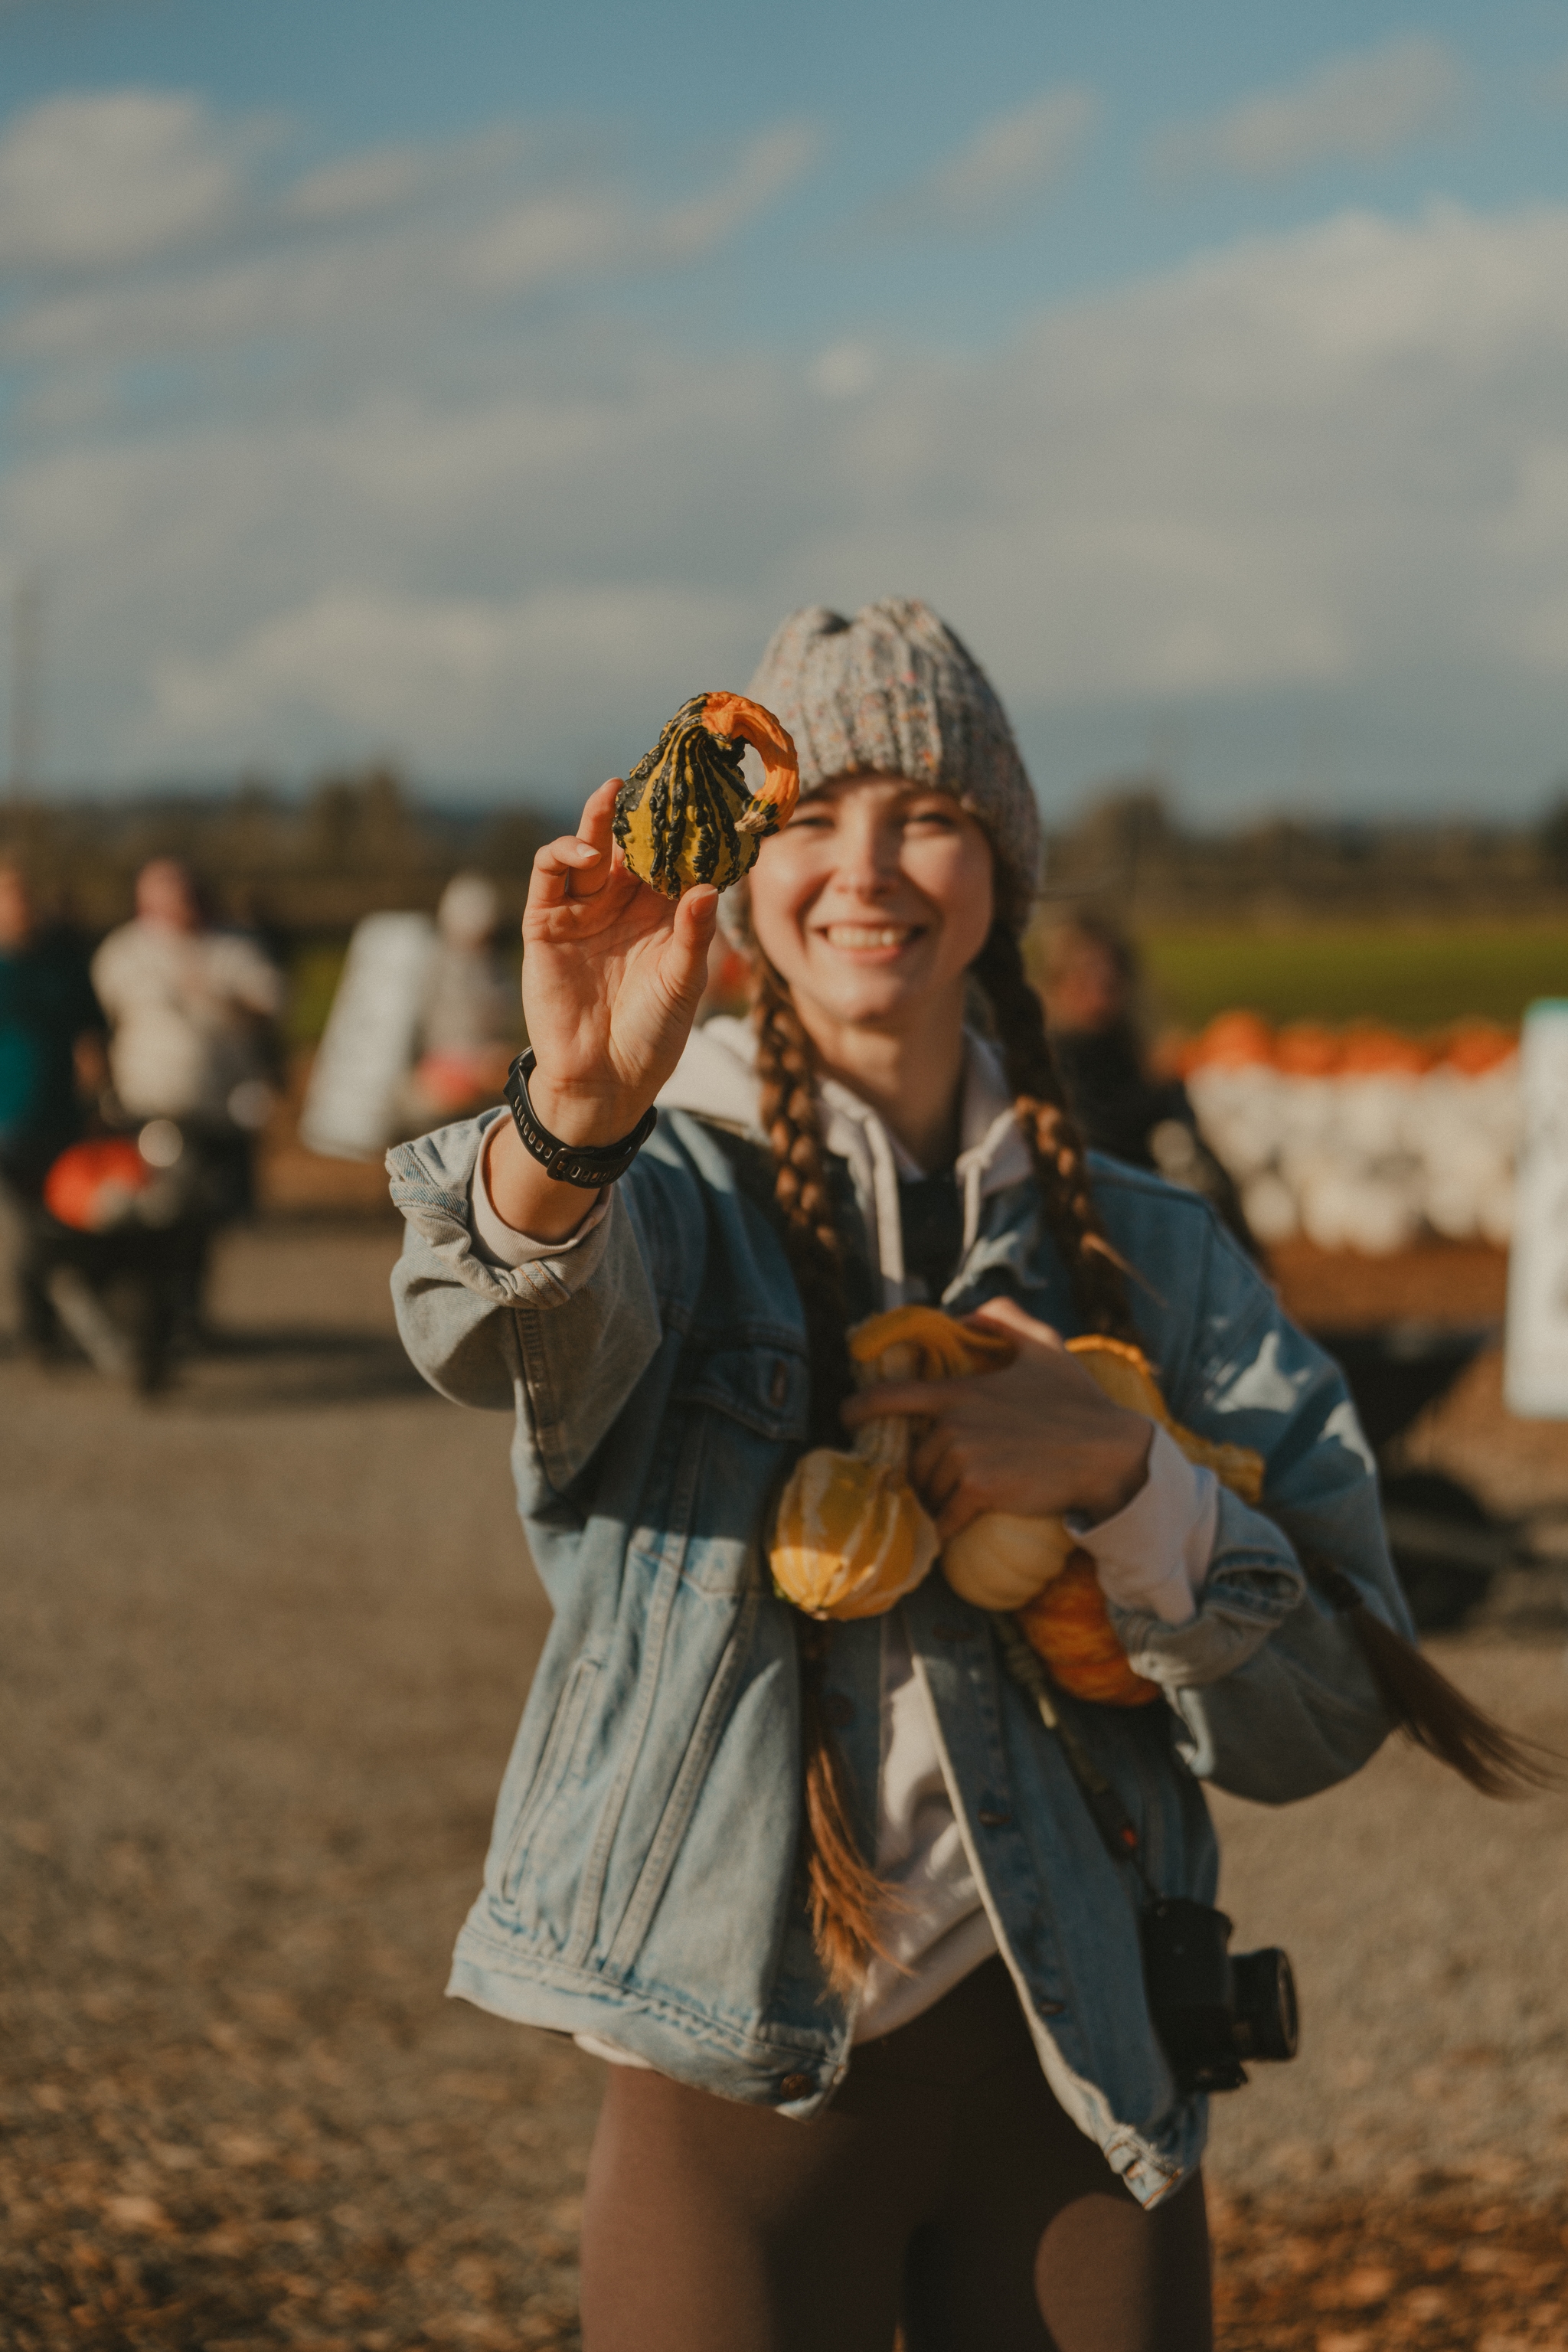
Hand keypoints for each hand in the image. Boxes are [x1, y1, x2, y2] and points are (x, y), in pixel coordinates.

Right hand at [520, 776, 717, 1140]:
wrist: (603, 1080)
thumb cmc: (653, 1034)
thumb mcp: (683, 983)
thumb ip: (695, 935)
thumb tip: (709, 887)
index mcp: (662, 913)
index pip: (673, 857)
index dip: (684, 828)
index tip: (703, 795)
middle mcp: (622, 904)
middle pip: (628, 843)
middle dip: (638, 808)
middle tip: (652, 771)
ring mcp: (582, 911)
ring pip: (587, 847)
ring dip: (597, 818)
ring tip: (613, 795)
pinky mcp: (546, 924)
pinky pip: (549, 875)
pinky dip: (563, 853)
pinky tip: (588, 854)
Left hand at [840, 1296, 1152, 1541]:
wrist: (1107, 1453)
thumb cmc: (1078, 1402)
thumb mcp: (1044, 1347)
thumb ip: (1004, 1320)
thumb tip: (968, 1314)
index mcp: (960, 1392)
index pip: (893, 1398)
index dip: (859, 1408)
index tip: (845, 1416)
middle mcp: (955, 1424)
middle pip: (915, 1460)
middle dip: (926, 1474)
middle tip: (953, 1481)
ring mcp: (965, 1459)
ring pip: (930, 1490)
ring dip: (940, 1500)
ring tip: (967, 1501)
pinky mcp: (979, 1492)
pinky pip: (946, 1519)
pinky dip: (946, 1529)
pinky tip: (953, 1532)